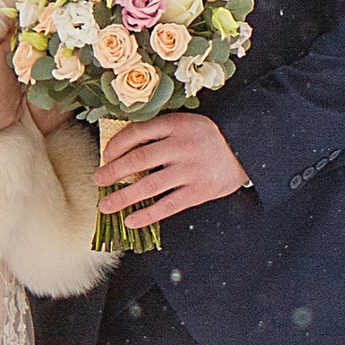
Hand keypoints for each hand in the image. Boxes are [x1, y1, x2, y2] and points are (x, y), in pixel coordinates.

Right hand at [0, 0, 22, 144]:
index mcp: (8, 55)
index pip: (16, 37)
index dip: (18, 30)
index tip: (23, 23)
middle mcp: (17, 74)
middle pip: (23, 61)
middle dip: (23, 55)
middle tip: (24, 49)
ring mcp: (16, 95)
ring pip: (24, 84)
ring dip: (22, 80)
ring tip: (17, 75)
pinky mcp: (12, 113)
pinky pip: (17, 106)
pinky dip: (13, 103)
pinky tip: (10, 100)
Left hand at [96, 113, 250, 222]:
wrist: (245, 149)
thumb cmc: (207, 137)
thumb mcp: (185, 124)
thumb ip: (159, 132)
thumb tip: (121, 149)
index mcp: (176, 125)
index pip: (137, 133)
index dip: (116, 145)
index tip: (105, 155)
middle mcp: (182, 146)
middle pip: (139, 159)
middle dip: (114, 171)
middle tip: (98, 180)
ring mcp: (191, 170)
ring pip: (150, 185)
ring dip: (124, 196)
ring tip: (106, 205)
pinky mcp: (200, 191)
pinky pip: (168, 205)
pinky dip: (148, 215)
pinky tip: (130, 221)